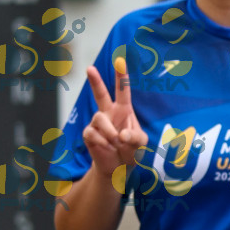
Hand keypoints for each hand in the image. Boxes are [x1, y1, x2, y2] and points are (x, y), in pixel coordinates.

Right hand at [82, 59, 147, 180]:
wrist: (118, 168)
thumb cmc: (131, 151)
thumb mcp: (141, 144)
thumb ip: (136, 138)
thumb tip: (121, 135)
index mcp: (124, 110)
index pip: (122, 90)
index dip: (121, 76)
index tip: (120, 60)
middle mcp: (109, 113)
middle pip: (100, 94)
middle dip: (95, 81)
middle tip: (90, 68)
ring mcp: (97, 123)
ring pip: (99, 118)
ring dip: (110, 132)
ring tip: (116, 142)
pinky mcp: (89, 134)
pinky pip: (92, 133)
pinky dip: (102, 142)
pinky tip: (106, 147)